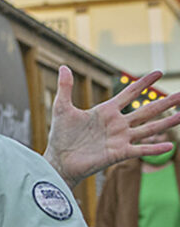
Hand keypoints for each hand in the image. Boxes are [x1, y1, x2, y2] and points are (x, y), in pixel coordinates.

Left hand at [45, 66, 179, 187]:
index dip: (143, 83)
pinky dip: (154, 148)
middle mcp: (117, 124)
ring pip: (149, 128)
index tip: (159, 72)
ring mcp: (120, 139)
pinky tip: (170, 144)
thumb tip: (63, 66)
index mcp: (106, 112)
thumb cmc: (60, 136)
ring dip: (167, 122)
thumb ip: (65, 87)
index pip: (130, 94)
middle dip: (165, 102)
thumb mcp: (62, 108)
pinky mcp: (119, 153)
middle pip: (147, 110)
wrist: (58, 160)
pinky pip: (140, 149)